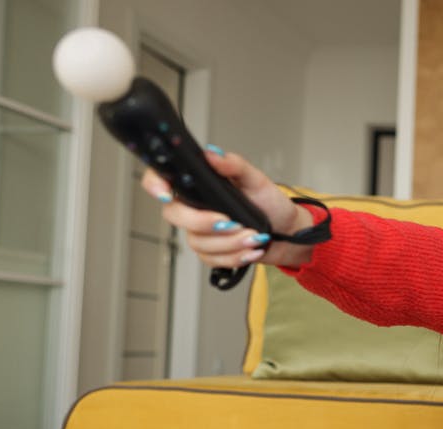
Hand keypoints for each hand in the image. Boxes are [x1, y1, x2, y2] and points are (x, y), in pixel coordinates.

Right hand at [140, 148, 315, 267]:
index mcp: (199, 186)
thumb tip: (213, 154)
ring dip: (231, 243)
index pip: (162, 179)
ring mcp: (200, 232)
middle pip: (175, 216)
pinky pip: (212, 260)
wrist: (287, 231)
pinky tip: (252, 250)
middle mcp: (194, 208)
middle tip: (233, 222)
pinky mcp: (211, 253)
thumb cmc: (270, 203)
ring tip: (255, 236)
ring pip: (198, 242)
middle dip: (204, 222)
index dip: (155, 184)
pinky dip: (236, 256)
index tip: (168, 194)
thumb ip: (234, 165)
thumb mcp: (256, 180)